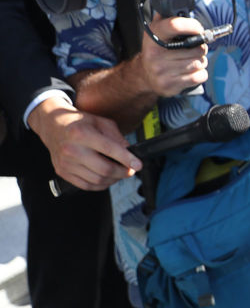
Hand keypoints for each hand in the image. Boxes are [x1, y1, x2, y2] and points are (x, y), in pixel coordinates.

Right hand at [26, 97, 140, 189]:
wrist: (52, 126)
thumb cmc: (79, 123)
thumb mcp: (100, 122)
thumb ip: (116, 137)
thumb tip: (130, 152)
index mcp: (81, 134)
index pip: (109, 149)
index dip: (126, 159)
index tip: (138, 165)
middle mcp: (71, 149)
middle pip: (104, 169)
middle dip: (123, 172)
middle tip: (130, 170)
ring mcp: (66, 163)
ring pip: (97, 180)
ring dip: (113, 180)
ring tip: (119, 173)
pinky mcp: (62, 172)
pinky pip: (86, 185)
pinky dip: (101, 185)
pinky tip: (107, 178)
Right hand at [137, 13, 207, 97]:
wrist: (144, 75)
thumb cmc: (157, 50)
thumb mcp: (157, 32)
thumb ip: (167, 19)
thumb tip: (178, 7)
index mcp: (153, 36)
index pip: (175, 25)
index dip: (192, 26)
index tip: (198, 29)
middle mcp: (155, 54)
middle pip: (197, 48)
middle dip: (201, 48)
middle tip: (194, 48)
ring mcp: (162, 71)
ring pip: (200, 63)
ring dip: (200, 61)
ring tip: (189, 60)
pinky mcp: (170, 85)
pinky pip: (200, 76)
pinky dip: (200, 74)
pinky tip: (189, 71)